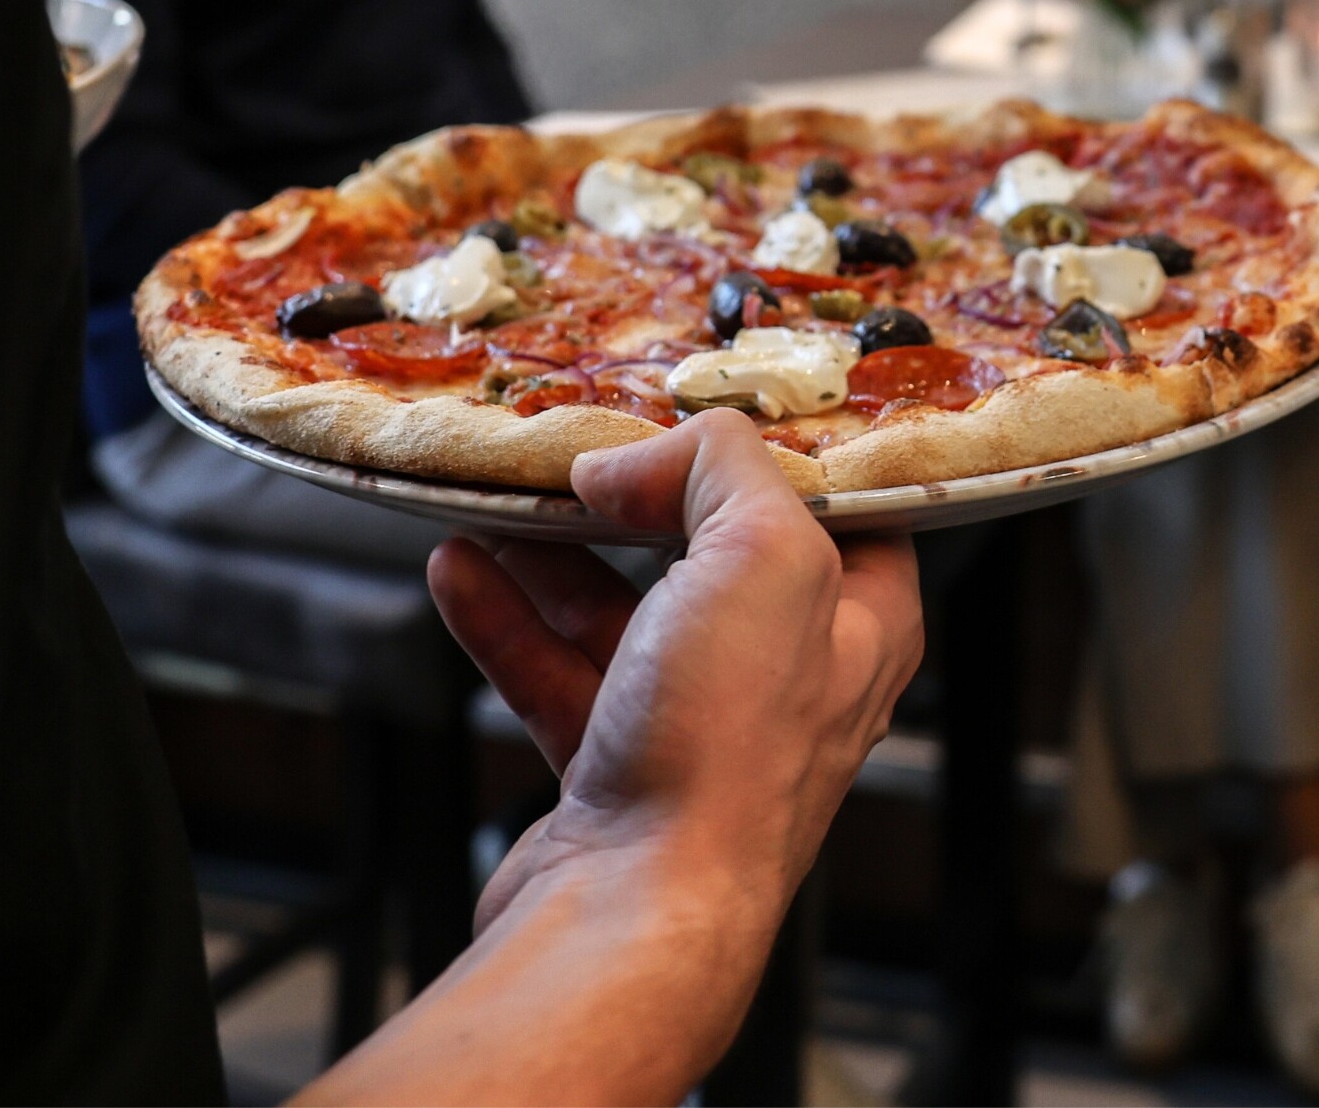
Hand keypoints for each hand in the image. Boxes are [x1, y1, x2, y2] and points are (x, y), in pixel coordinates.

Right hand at [427, 410, 923, 935]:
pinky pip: (558, 673)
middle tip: (577, 454)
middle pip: (710, 552)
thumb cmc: (726, 747)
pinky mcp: (619, 770)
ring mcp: (702, 726)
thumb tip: (637, 458)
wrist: (633, 910)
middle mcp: (792, 675)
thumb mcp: (763, 552)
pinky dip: (507, 620)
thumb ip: (719, 466)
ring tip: (492, 504)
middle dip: (636, 499)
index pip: (834, 506)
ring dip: (551, 553)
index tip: (694, 409)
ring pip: (622, 612)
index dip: (768, 451)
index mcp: (860, 622)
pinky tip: (458, 573)